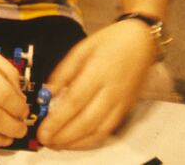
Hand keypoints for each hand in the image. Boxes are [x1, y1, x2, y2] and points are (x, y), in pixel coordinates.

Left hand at [37, 19, 155, 148]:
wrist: (142, 41)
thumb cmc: (111, 40)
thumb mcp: (82, 48)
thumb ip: (63, 71)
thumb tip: (48, 93)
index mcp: (98, 71)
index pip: (75, 101)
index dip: (58, 120)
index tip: (42, 130)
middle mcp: (112, 91)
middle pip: (86, 121)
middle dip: (63, 136)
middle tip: (45, 140)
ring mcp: (121, 103)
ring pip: (98, 131)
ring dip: (76, 142)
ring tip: (57, 144)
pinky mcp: (126, 109)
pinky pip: (108, 131)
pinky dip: (90, 141)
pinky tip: (76, 141)